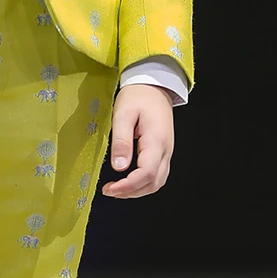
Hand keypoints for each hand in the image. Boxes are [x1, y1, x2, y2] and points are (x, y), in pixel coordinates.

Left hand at [101, 83, 173, 198]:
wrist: (154, 85)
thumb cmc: (138, 96)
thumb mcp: (123, 114)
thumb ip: (122, 141)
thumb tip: (119, 167)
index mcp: (156, 141)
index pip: (146, 174)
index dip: (128, 186)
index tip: (110, 189)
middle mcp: (166, 150)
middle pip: (154, 183)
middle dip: (132, 192)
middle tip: (110, 190)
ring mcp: (167, 152)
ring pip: (157, 182)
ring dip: (138, 190)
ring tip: (117, 188)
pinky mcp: (163, 151)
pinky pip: (157, 174)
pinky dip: (143, 183)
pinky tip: (128, 180)